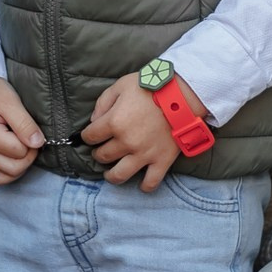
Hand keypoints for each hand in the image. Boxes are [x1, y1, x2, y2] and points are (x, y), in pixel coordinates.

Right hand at [0, 78, 41, 183]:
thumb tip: (38, 143)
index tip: (30, 127)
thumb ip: (25, 124)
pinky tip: (13, 155)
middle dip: (28, 156)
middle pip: (14, 169)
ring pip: (4, 178)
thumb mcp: (10, 101)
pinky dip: (8, 171)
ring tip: (22, 147)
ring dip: (19, 167)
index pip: (20, 152)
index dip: (31, 141)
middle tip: (29, 138)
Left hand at [83, 72, 189, 190]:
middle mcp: (126, 142)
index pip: (90, 136)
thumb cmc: (152, 87)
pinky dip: (144, 186)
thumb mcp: (121, 86)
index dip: (87, 136)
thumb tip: (93, 121)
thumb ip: (103, 102)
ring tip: (110, 172)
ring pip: (119, 175)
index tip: (91, 135)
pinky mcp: (161, 161)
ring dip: (111, 175)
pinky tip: (140, 183)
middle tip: (102, 149)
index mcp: (114, 122)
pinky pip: (150, 182)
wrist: (184, 95)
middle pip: (103, 156)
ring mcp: (144, 154)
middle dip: (98, 153)